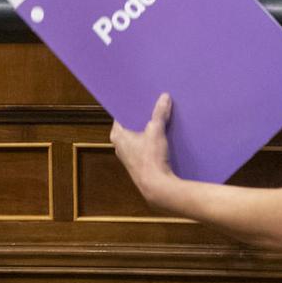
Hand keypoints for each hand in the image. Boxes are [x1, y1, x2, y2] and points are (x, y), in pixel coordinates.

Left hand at [110, 93, 179, 209]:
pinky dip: (150, 139)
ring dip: (147, 128)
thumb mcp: (156, 131)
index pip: (121, 115)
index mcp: (117, 135)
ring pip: (137, 136)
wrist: (156, 186)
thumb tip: (164, 97)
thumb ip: (159, 113)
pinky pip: (143, 145)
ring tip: (159, 117)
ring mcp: (128, 155)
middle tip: (153, 104)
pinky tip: (162, 135)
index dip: (131, 106)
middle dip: (141, 116)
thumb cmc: (150, 158)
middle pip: (130, 125)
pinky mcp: (138, 162)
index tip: (140, 98)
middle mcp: (119, 145)